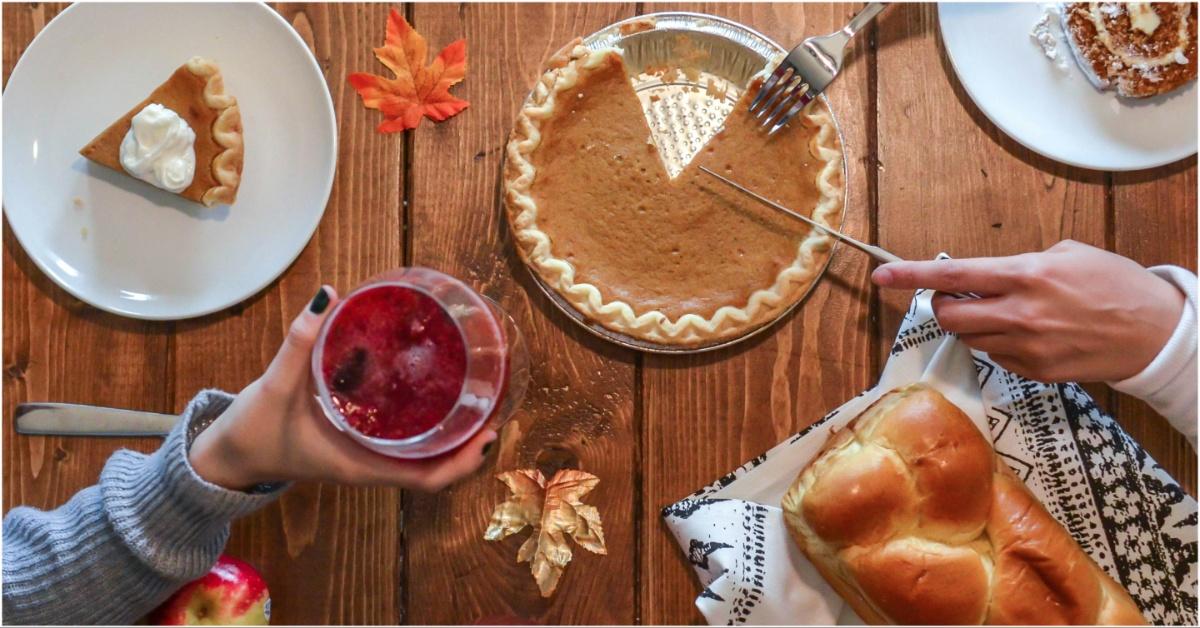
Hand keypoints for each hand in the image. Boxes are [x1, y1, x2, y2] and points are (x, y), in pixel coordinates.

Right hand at [189, 286, 496, 490]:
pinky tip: (431, 386)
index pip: (428, 478)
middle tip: (495, 400)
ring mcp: (367, 455)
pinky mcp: (358, 441)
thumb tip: (326, 295)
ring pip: (424, 452)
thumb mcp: (275, 387)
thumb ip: (299, 343)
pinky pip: (403, 437)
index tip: (489, 432)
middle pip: (438, 465)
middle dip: (470, 441)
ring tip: (477, 391)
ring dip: (453, 430)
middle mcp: (372, 464)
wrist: (227, 457)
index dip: (464, 461)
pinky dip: (425, 419)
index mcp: (361, 465)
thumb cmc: (253, 432)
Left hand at [871, 240, 1183, 382]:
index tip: (882, 276)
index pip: (953, 276)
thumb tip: (988, 276)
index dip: (912, 276)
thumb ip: (1020, 264)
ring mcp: (1026, 347)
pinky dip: (998, 344)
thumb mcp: (1068, 254)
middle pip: (949, 317)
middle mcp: (1019, 313)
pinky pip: (995, 357)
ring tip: (1003, 313)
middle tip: (956, 299)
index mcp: (1025, 275)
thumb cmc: (1115, 285)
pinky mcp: (1034, 371)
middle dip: (944, 307)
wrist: (1155, 332)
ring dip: (972, 326)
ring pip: (969, 339)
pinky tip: (1026, 334)